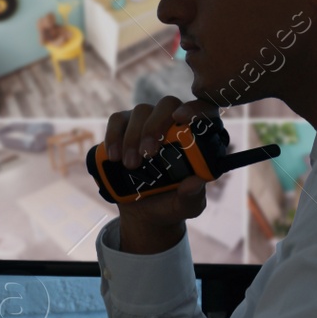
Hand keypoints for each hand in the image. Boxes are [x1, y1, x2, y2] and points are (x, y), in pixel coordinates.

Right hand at [103, 97, 224, 243]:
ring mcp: (147, 122)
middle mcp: (173, 123)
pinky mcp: (124, 127)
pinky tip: (113, 156)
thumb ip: (192, 196)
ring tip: (130, 165)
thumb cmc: (172, 204)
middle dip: (155, 126)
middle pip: (168, 104)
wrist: (144, 212)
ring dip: (133, 136)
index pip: (203, 110)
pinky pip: (117, 120)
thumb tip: (194, 182)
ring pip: (141, 111)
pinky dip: (113, 135)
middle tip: (147, 154)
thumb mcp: (186, 207)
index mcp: (195, 137)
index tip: (180, 118)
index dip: (194, 108)